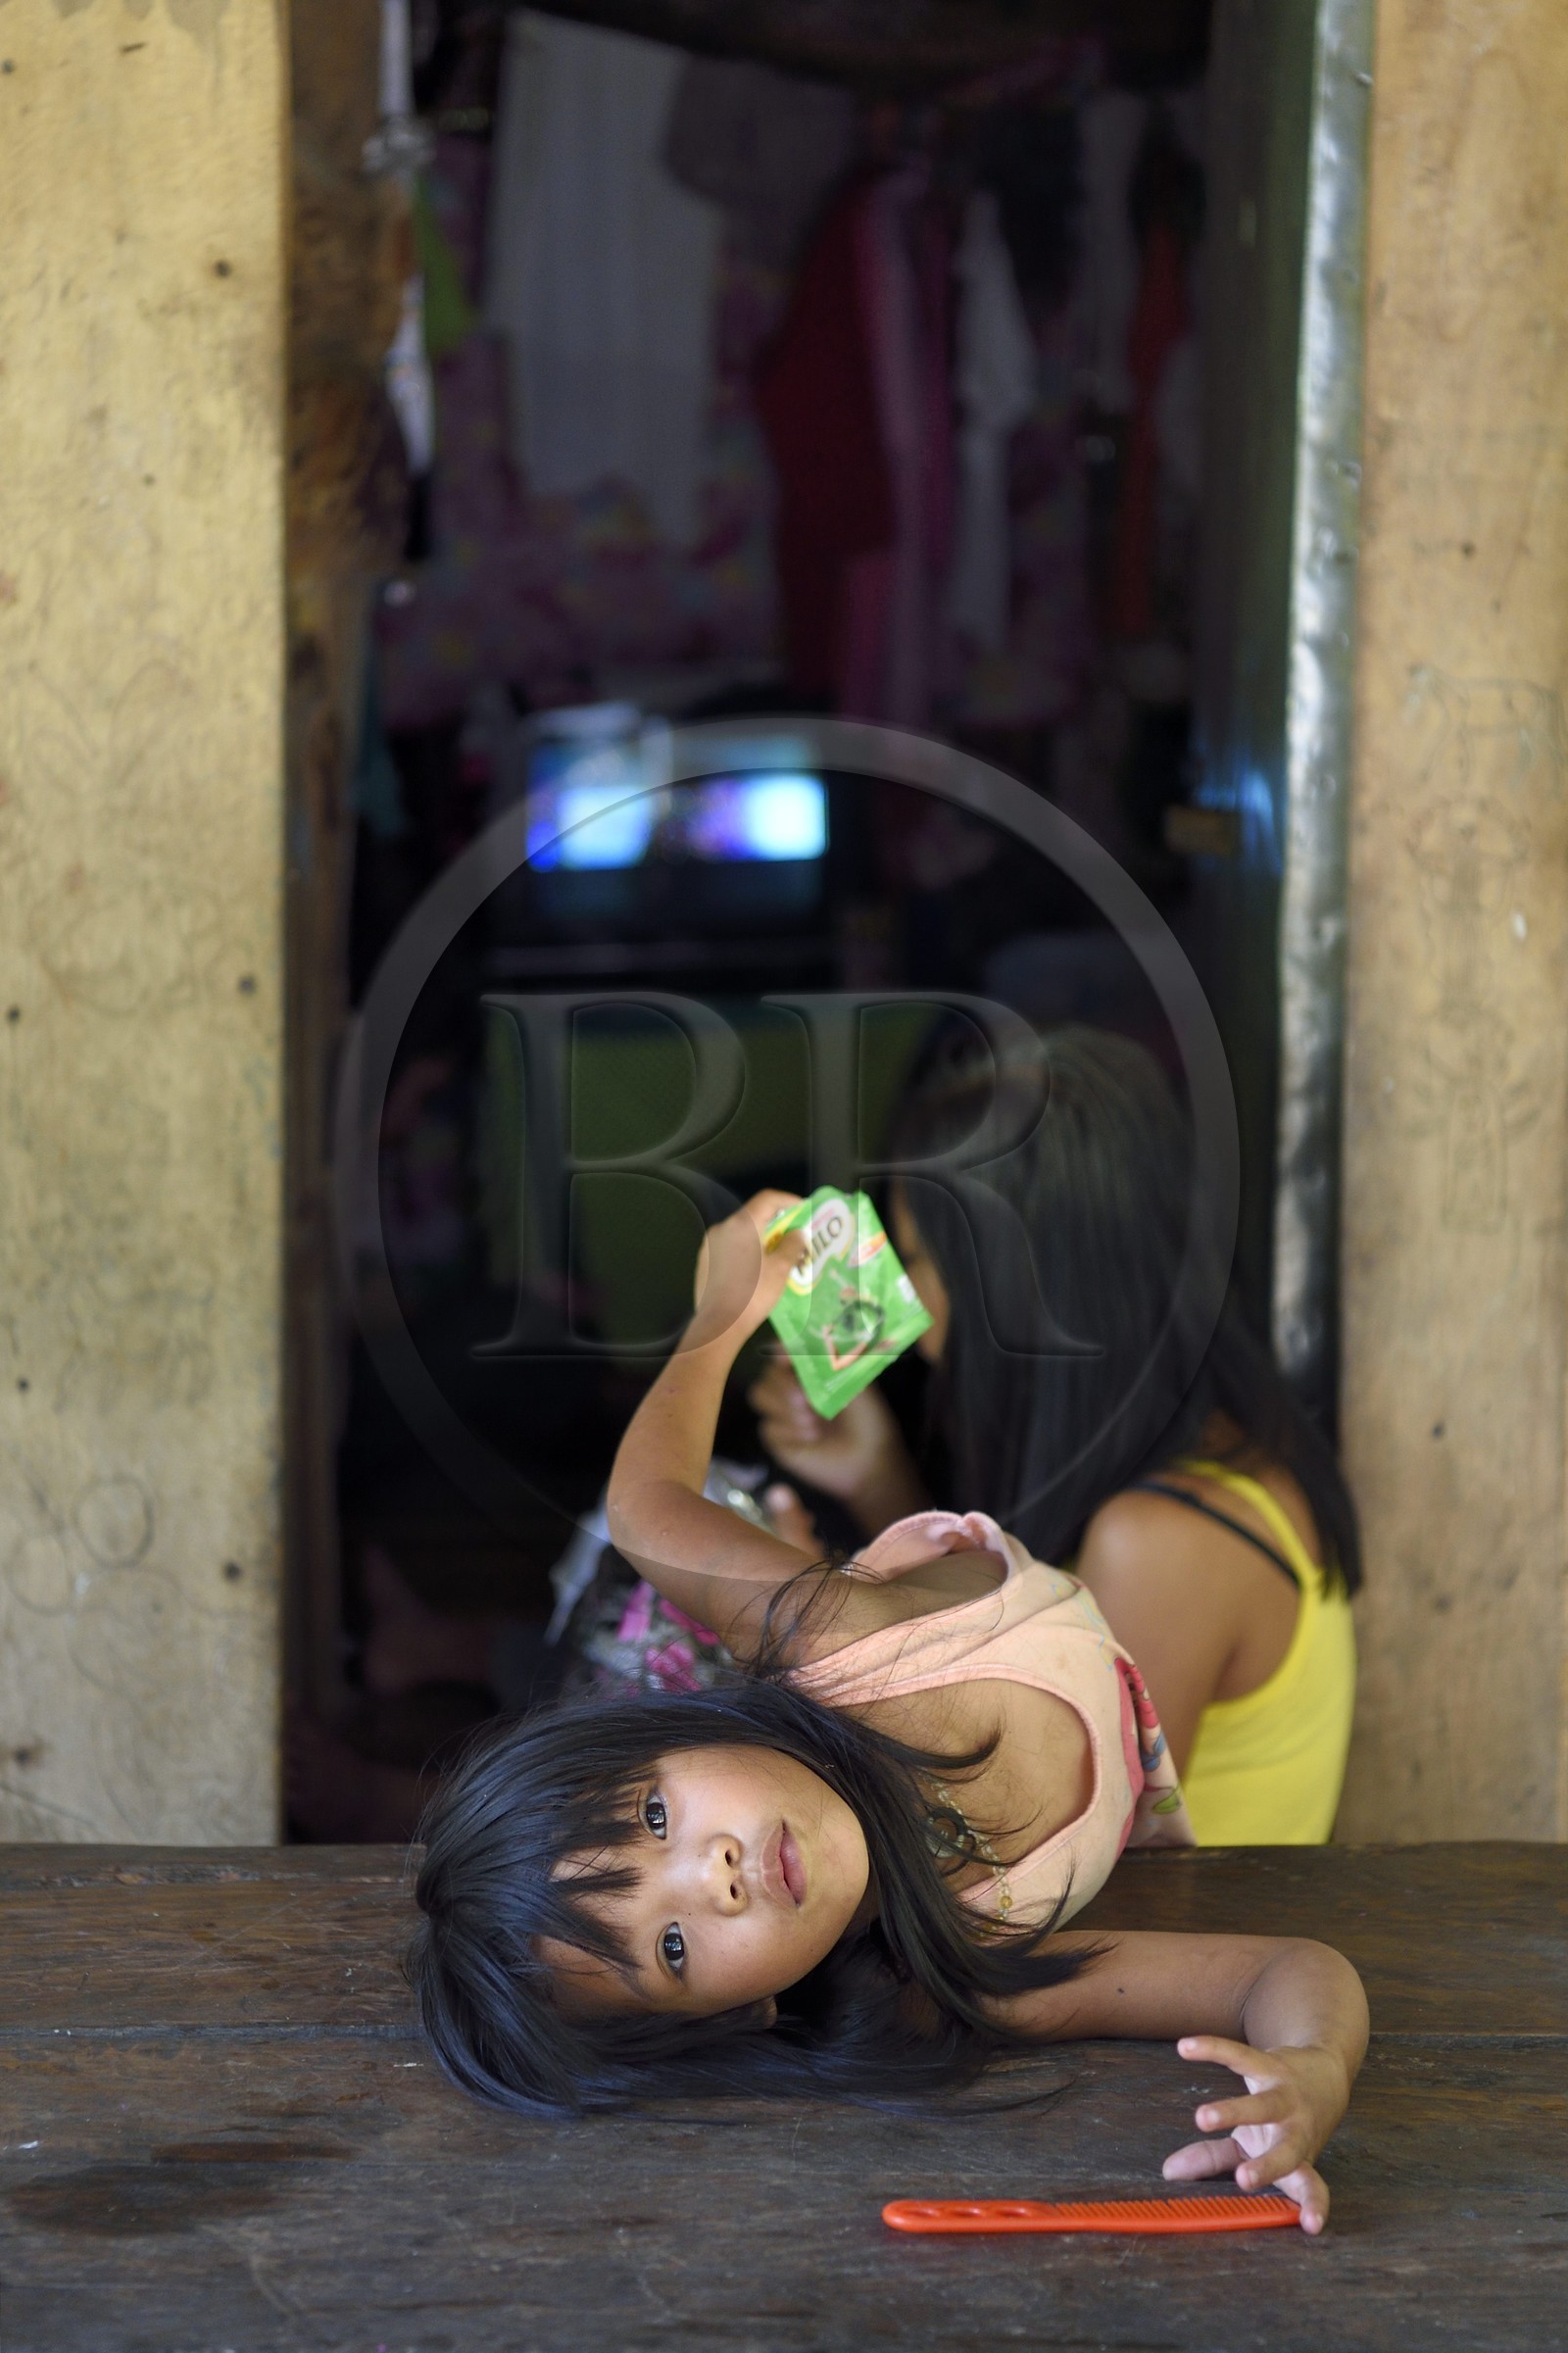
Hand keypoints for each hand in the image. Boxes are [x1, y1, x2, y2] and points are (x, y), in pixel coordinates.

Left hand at [689, 1191, 806, 1353]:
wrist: (719, 1325)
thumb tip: (797, 1233)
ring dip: (761, 1238)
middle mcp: (722, 1228)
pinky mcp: (704, 1261)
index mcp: (742, 1225)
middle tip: (795, 1235)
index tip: (804, 1209)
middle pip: (754, 1215)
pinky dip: (747, 1250)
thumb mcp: (780, 1269)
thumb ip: (792, 1244)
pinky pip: (730, 1247)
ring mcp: (710, 1244)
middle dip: (777, 1223)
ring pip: (741, 1233)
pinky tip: (757, 1269)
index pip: (768, 1199)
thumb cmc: (753, 1294)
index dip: (789, 1201)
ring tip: (778, 1255)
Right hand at [747, 1352, 899, 1499]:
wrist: (868, 1458)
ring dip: (784, 1406)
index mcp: (809, 1369)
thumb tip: (798, 1342)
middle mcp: (791, 1387)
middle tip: (807, 1400)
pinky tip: (811, 1439)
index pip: (781, 1349)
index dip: (779, 1350)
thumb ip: (827, 1357)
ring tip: (813, 1421)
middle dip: (784, 1385)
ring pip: (759, 1395)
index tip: (786, 1358)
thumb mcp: (852, 1380)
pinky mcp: (777, 1438)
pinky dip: (789, 1430)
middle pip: (766, 1372)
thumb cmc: (866, 1417)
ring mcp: (782, 1412)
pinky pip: (767, 1426)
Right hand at [1162, 2035, 1349, 2233]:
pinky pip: (1240, 2056)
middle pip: (1287, 2152)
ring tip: (1202, 2119)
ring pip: (1263, 2106)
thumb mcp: (1255, 2146)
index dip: (1313, 2204)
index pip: (1310, 2187)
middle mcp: (1298, 2132)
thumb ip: (1214, 2161)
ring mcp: (1286, 2098)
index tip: (1311, 2224)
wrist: (1323, 2076)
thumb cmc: (1285, 2125)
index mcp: (1298, 2160)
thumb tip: (1170, 2172)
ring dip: (1233, 2112)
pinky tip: (1185, 2047)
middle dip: (1267, 2166)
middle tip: (1243, 2179)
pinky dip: (1212, 2049)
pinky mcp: (1271, 2065)